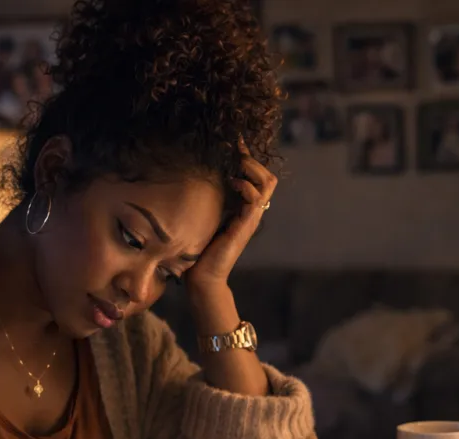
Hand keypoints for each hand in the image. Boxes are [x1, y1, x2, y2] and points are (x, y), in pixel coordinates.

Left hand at [185, 140, 276, 290]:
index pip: (257, 176)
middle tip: (237, 154)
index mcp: (243, 208)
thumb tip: (190, 175)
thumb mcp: (203, 215)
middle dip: (253, 161)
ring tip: (236, 168)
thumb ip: (206, 198)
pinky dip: (246, 186)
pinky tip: (232, 183)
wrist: (202, 276)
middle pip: (268, 177)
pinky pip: (256, 199)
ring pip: (267, 184)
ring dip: (252, 170)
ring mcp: (251, 218)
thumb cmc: (198, 249)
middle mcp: (251, 212)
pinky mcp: (246, 226)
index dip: (248, 157)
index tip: (235, 141)